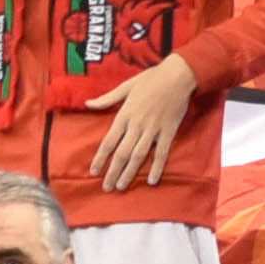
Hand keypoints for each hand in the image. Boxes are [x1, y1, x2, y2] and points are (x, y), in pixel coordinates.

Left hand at [92, 63, 196, 192]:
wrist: (177, 76)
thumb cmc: (150, 79)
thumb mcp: (125, 86)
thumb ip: (107, 99)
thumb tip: (87, 103)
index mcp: (124, 115)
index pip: (108, 142)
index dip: (100, 158)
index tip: (94, 172)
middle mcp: (137, 125)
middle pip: (122, 153)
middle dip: (113, 172)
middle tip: (106, 188)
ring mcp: (153, 130)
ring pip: (139, 156)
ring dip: (129, 173)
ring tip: (121, 187)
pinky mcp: (169, 132)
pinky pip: (162, 153)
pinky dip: (157, 167)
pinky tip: (151, 180)